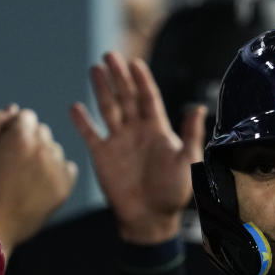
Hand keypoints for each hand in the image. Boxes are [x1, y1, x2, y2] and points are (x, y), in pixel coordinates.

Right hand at [0, 104, 78, 256]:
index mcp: (20, 137)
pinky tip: (38, 185)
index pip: (26, 117)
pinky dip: (56, 173)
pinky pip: (68, 168)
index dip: (12, 131)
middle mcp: (43, 150)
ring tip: (22, 178)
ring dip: (43, 157)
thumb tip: (15, 109)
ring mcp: (56, 170)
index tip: (2, 149)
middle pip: (42, 131)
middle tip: (11, 166)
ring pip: (55, 149)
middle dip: (29, 141)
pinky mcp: (64, 188)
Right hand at [71, 51, 205, 244]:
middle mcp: (136, 131)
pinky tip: (75, 107)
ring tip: (95, 69)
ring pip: (108, 108)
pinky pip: (90, 134)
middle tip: (110, 55)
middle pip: (126, 96)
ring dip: (101, 89)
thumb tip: (198, 107)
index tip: (135, 63)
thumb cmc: (173, 192)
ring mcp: (118, 141)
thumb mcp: (188, 162)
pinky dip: (82, 121)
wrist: (150, 218)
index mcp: (157, 129)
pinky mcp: (103, 155)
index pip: (148, 97)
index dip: (142, 80)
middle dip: (119, 76)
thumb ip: (191, 135)